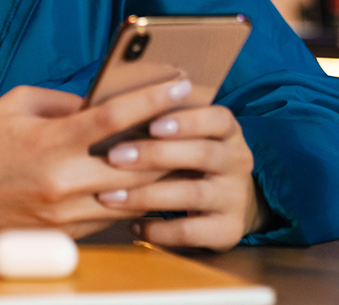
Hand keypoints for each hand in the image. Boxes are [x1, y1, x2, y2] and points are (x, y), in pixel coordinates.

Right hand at [0, 78, 195, 238]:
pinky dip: (129, 198)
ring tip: (178, 152)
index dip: (151, 100)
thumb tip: (103, 101)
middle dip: (170, 143)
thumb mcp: (18, 104)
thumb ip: (65, 102)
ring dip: (157, 175)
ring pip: (131, 197)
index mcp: (51, 142)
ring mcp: (65, 213)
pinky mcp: (64, 234)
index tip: (181, 85)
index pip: (114, 118)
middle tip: (192, 124)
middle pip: (138, 165)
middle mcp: (63, 181)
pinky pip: (110, 216)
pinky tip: (142, 182)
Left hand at [94, 105, 267, 251]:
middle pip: (202, 153)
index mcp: (228, 132)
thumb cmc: (188, 160)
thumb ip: (158, 122)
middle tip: (114, 157)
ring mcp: (236, 197)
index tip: (151, 125)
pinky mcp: (229, 230)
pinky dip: (158, 229)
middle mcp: (238, 161)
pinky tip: (132, 225)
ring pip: (192, 194)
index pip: (218, 119)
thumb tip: (100, 106)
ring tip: (109, 196)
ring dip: (146, 195)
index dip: (187, 121)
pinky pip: (190, 231)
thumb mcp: (186, 137)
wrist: (227, 204)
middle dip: (154, 155)